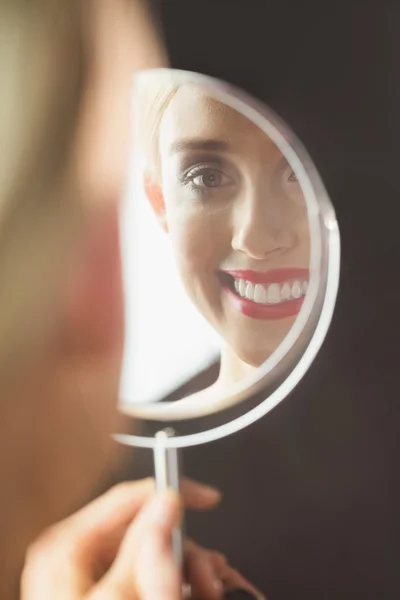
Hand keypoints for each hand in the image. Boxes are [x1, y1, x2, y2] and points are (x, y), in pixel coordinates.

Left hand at [21, 479, 262, 598]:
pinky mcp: (98, 593)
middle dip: (184, 548)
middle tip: (207, 575)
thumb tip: (167, 502)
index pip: (129, 496)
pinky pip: (141, 572)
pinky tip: (187, 595)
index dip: (173, 493)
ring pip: (148, 551)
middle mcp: (74, 555)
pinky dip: (169, 582)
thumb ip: (147, 550)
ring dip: (183, 570)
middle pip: (143, 527)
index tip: (207, 499)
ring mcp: (85, 576)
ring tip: (203, 592)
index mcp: (68, 546)